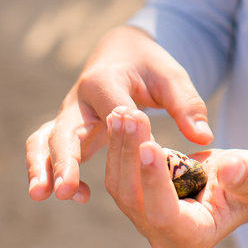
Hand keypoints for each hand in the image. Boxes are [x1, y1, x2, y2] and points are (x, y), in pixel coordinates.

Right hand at [26, 25, 212, 203]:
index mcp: (105, 81)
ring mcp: (70, 116)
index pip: (111, 110)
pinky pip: (50, 150)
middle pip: (65, 130)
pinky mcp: (69, 130)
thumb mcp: (172, 77)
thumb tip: (204, 138)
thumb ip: (188, 105)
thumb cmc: (150, 66)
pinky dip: (52, 171)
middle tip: (64, 190)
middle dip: (63, 161)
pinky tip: (78, 195)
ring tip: (43, 195)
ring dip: (43, 167)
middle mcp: (80, 99)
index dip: (123, 131)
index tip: (136, 150)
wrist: (124, 51)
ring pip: (45, 140)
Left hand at [104, 107, 247, 247]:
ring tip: (121, 112)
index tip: (150, 144)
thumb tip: (232, 169)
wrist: (241, 184)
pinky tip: (120, 119)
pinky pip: (121, 177)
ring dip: (120, 147)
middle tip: (130, 116)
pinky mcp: (139, 204)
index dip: (154, 182)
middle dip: (130, 155)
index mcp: (195, 237)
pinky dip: (119, 147)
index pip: (164, 215)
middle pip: (134, 200)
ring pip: (121, 187)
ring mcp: (149, 222)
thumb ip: (245, 176)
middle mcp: (165, 237)